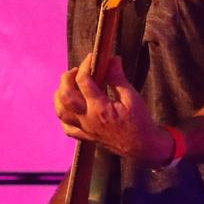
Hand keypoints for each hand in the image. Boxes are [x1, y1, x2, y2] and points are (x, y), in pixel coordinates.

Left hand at [56, 53, 172, 162]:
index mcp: (100, 108)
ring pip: (61, 111)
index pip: (84, 81)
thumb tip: (112, 59)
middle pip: (65, 96)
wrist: (143, 146)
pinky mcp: (86, 136)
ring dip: (60, 95)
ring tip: (69, 85)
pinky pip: (67, 127)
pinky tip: (70, 106)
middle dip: (67, 78)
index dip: (86, 65)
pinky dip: (64, 115)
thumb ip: (118, 78)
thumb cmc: (140, 122)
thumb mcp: (132, 98)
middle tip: (77, 70)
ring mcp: (85, 129)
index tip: (93, 57)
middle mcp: (88, 119)